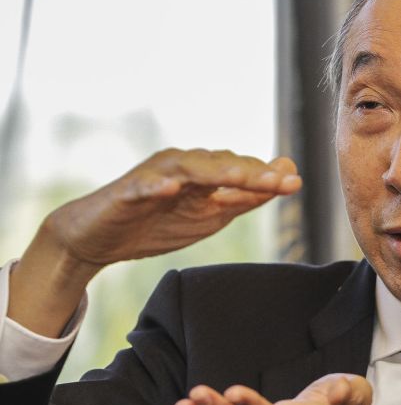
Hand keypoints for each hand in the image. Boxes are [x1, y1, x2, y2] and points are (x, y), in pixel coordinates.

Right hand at [8, 148, 300, 336]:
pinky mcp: (126, 192)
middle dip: (251, 172)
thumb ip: (244, 199)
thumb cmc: (158, 223)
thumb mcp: (209, 216)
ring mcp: (154, 176)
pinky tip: (169, 188)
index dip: (267, 177)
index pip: (240, 172)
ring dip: (214, 171)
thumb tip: (284, 180)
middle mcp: (182, 166)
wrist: (100, 239)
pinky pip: (141, 186)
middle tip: (280, 179)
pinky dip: (154, 185)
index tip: (295, 182)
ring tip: (239, 177)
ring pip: (188, 169)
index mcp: (203, 173)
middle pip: (221, 166)